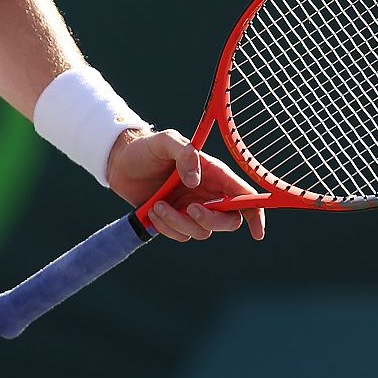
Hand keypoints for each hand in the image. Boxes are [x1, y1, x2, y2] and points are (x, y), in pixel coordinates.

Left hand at [106, 129, 265, 242]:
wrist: (120, 162)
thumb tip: (196, 181)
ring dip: (179, 222)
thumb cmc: (147, 148)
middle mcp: (207, 193)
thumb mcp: (165, 141)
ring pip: (201, 231)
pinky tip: (153, 210)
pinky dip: (167, 228)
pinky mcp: (175, 219)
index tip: (257, 232)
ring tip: (158, 205)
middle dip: (211, 220)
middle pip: (228, 220)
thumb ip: (184, 154)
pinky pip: (181, 235)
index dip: (255, 213)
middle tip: (191, 209)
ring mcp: (191, 208)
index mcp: (214, 173)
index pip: (243, 195)